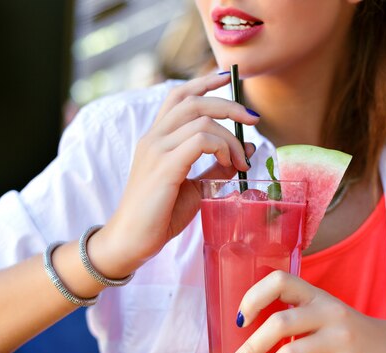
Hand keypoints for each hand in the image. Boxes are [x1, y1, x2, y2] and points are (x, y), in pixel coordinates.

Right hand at [91, 72, 258, 276]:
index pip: (179, 96)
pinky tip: (230, 166)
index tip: (229, 78)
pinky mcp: (164, 167)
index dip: (205, 82)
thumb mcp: (194, 186)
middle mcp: (154, 138)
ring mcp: (156, 150)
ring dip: (230, 137)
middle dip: (229, 105)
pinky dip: (222, 148)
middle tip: (253, 119)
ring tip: (241, 162)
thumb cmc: (160, 214)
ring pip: (201, 120)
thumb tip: (246, 150)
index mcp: (157, 138)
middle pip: (193, 100)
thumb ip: (215, 166)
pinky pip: (200, 141)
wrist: (132, 240)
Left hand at [232, 271, 385, 352]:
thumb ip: (292, 317)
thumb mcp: (321, 312)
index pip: (280, 281)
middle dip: (252, 345)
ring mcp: (339, 339)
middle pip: (280, 323)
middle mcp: (328, 312)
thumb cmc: (345, 330)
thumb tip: (246, 339)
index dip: (254, 297)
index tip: (241, 319)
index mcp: (316, 295)